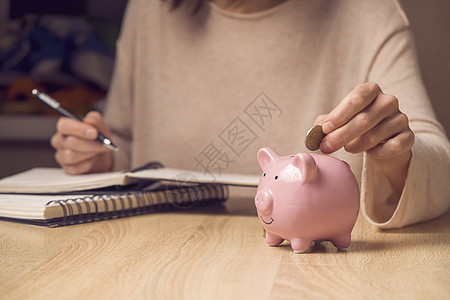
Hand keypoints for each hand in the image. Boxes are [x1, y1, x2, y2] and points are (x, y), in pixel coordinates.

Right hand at [51, 111, 113, 173]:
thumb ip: (94, 120)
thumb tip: (89, 121)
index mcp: (65, 126)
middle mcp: (59, 140)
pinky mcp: (67, 168)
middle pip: (70, 142)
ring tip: (98, 150)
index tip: (94, 133)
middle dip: (90, 144)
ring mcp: (61, 155)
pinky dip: (87, 164)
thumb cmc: (97, 137)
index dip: (79, 129)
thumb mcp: (100, 125)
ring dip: (89, 153)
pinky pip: (75, 168)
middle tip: (104, 144)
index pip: (65, 125)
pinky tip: (92, 159)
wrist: (101, 154)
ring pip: (71, 156)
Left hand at [315, 82, 414, 196]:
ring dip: (357, 145)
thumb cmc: (357, 127)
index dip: (340, 114)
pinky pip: (392, 147)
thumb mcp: (341, 121)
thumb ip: (327, 123)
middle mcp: (388, 101)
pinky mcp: (408, 137)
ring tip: (348, 148)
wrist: (384, 143)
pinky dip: (377, 153)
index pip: (357, 98)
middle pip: (364, 119)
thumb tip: (314, 132)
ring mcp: (401, 118)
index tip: (325, 129)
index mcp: (371, 91)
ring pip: (375, 135)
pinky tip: (370, 152)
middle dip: (341, 135)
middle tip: (326, 147)